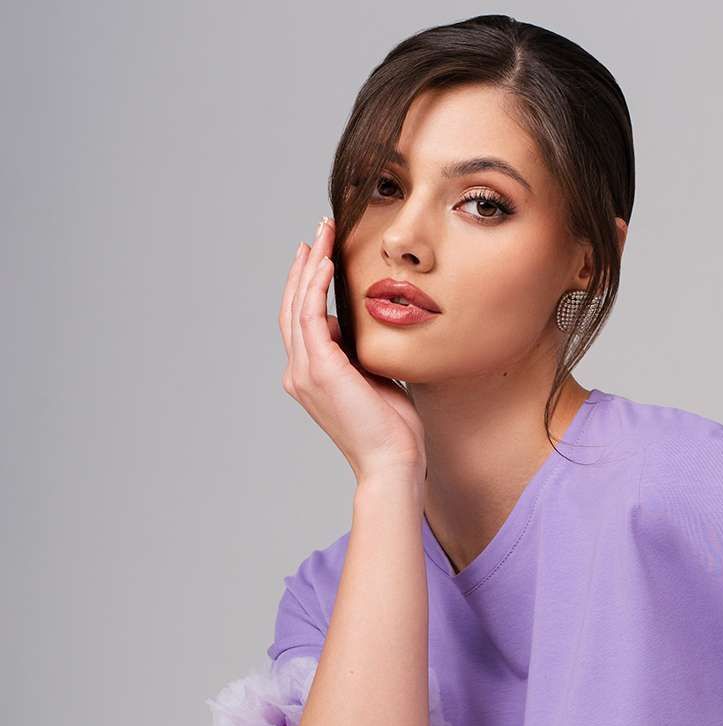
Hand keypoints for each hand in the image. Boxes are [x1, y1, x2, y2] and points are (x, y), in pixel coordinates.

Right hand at [279, 217, 427, 483]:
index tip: (321, 255)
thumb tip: (368, 330)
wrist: (393, 460)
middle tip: (319, 232)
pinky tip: (327, 262)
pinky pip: (310, 315)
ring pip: (298, 305)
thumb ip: (363, 355)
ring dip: (310, 266)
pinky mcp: (319, 368)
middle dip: (305, 266)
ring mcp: (305, 371)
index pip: (303, 321)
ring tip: (323, 234)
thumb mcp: (375, 380)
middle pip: (293, 306)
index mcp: (311, 376)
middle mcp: (300, 373)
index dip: (308, 285)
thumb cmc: (392, 430)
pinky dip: (315, 286)